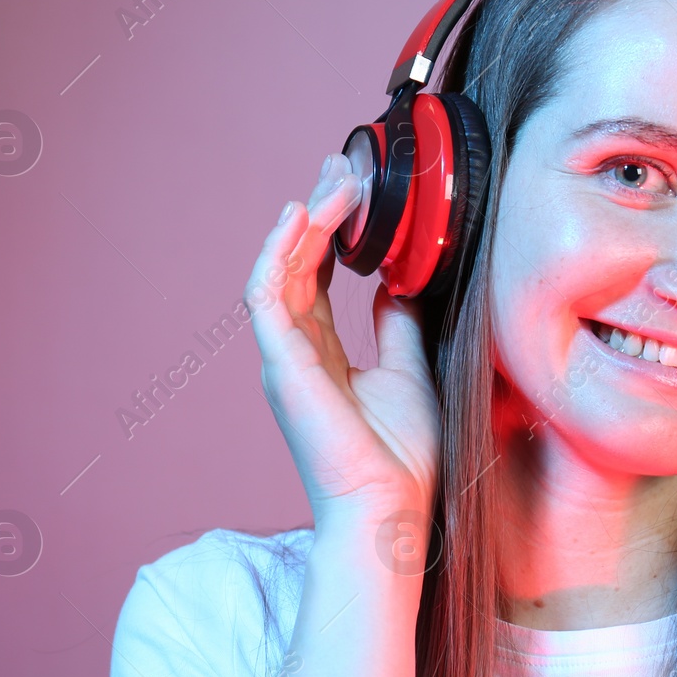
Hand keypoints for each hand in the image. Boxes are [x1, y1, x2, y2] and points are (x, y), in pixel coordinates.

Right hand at [243, 155, 440, 529]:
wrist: (391, 510)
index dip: (330, 231)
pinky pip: (268, 296)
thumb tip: (396, 287)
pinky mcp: (282, 366)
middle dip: (316, 212)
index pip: (315, 277)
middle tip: (339, 166)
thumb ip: (398, 328)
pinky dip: (279, 253)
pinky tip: (300, 217)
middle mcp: (295, 352)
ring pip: (279, 270)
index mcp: (321, 354)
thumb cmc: (400, 458)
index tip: (354, 189)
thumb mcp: (409, 372)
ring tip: (335, 181)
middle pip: (295, 264)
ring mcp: (283, 359)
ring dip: (306, 222)